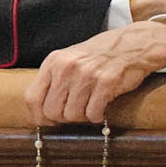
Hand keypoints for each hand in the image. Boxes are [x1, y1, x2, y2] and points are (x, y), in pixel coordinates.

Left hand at [26, 21, 165, 125]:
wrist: (133, 44)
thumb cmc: (99, 56)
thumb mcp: (69, 60)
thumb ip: (54, 80)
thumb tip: (40, 112)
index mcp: (54, 62)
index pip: (32, 97)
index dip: (38, 115)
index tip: (48, 121)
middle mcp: (66, 67)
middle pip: (52, 111)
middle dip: (64, 118)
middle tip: (77, 111)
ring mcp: (86, 74)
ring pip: (72, 115)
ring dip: (83, 116)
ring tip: (91, 105)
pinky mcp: (105, 83)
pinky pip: (93, 114)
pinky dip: (97, 116)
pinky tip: (102, 108)